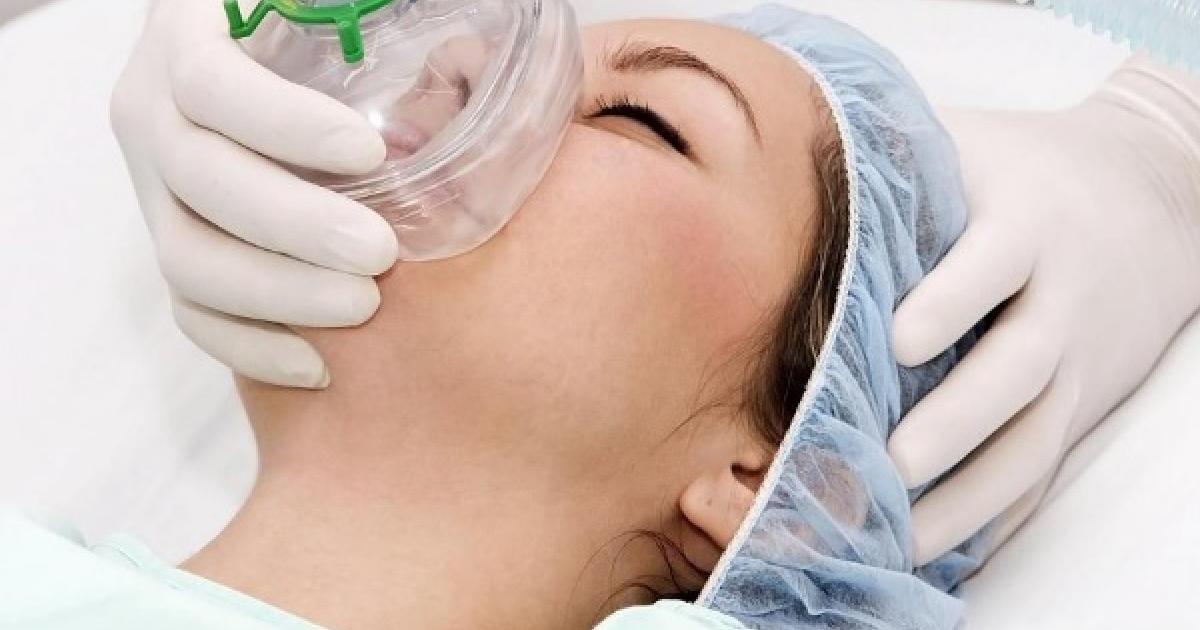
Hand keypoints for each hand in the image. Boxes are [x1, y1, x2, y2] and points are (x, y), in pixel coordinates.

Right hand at [110, 0, 396, 387]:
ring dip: (277, 294)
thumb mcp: (331, 11)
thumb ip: (364, 26)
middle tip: (381, 252)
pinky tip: (321, 364)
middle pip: (199, 182)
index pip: (212, 85)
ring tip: (363, 306)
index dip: (285, 124)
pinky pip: (193, 314)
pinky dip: (252, 348)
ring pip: (188, 259)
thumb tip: (468, 60)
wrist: (259, 67)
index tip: (369, 152)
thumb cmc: (315, 31)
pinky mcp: (179, 251)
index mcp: (185, 42)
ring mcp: (157, 194)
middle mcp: (154, 119)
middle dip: (294, 226)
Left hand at [888, 57, 1199, 564]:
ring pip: (1033, 439)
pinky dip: (1001, 513)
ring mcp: (1076, 361)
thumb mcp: (970, 143)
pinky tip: (950, 551)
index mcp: (1024, 224)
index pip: (993, 264)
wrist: (1153, 194)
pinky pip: (1044, 468)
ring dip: (973, 495)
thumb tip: (782, 169)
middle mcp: (1057, 299)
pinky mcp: (1080, 404)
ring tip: (906, 538)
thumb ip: (896, 155)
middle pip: (1018, 369)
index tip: (898, 339)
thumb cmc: (1024, 168)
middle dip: (958, 420)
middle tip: (896, 462)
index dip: (951, 300)